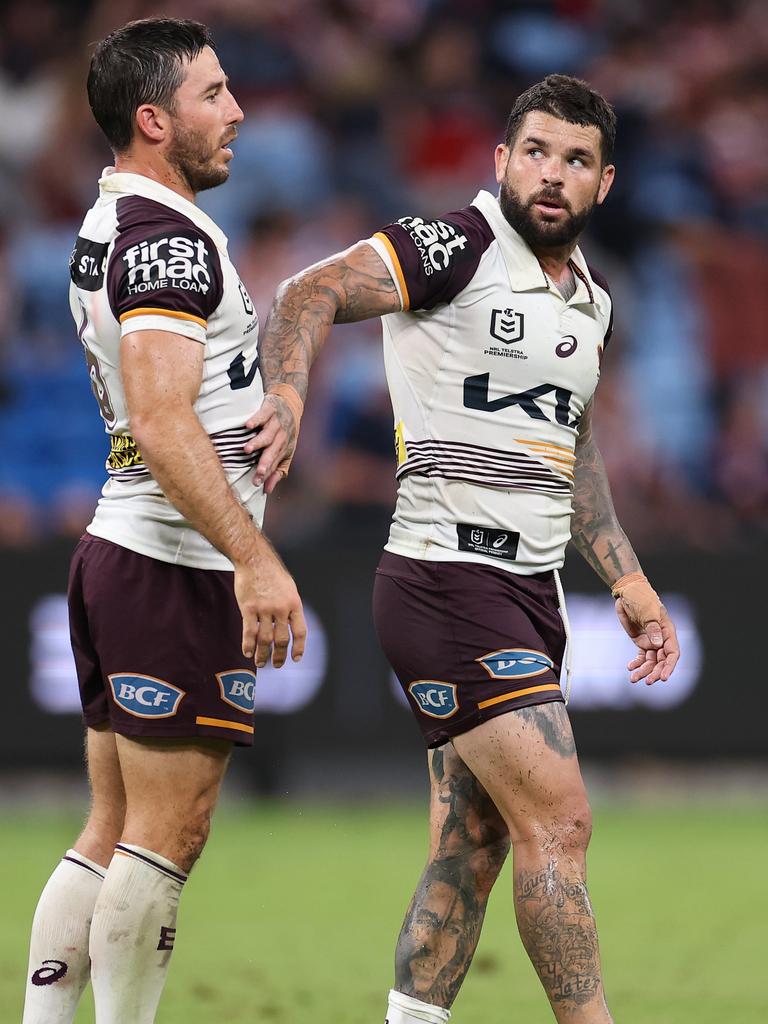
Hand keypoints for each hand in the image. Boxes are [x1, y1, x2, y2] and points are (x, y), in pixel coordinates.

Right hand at [234, 550, 306, 668]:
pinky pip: (249, 632)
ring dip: (262, 654)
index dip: (299, 647)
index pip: (300, 631)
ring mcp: (264, 609)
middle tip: (276, 664)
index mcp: (294, 604)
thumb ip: (290, 606)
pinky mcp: (248, 608)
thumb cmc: (272, 573)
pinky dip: (248, 645)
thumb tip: (291, 624)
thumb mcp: (289, 588)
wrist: (254, 560)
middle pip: (281, 639)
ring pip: (265, 639)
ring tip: (260, 663)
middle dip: (279, 655)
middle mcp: (281, 608)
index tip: (295, 658)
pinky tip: (247, 653)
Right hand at [244, 394, 296, 493]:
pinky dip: (256, 420)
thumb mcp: (284, 452)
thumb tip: (267, 490)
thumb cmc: (285, 432)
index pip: (274, 463)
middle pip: (273, 451)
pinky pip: (263, 415)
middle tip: (259, 471)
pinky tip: (247, 426)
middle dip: (266, 462)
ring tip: (247, 450)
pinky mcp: (270, 409)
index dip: (266, 473)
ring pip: (267, 435)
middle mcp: (281, 437)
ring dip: (258, 442)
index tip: (256, 482)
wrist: (291, 403)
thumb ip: (277, 471)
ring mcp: (276, 423)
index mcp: (284, 449)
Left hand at [616, 598, 679, 684]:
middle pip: (662, 660)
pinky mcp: (640, 641)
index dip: (669, 666)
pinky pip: (641, 657)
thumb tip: (657, 644)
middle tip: (647, 682)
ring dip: (644, 671)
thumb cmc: (640, 598)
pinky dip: (636, 663)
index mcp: (667, 631)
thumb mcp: (647, 611)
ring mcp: (650, 641)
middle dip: (655, 672)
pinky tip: (630, 667)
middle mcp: (661, 639)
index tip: (663, 678)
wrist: (627, 592)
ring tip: (634, 679)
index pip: (672, 652)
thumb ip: (653, 628)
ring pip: (650, 661)